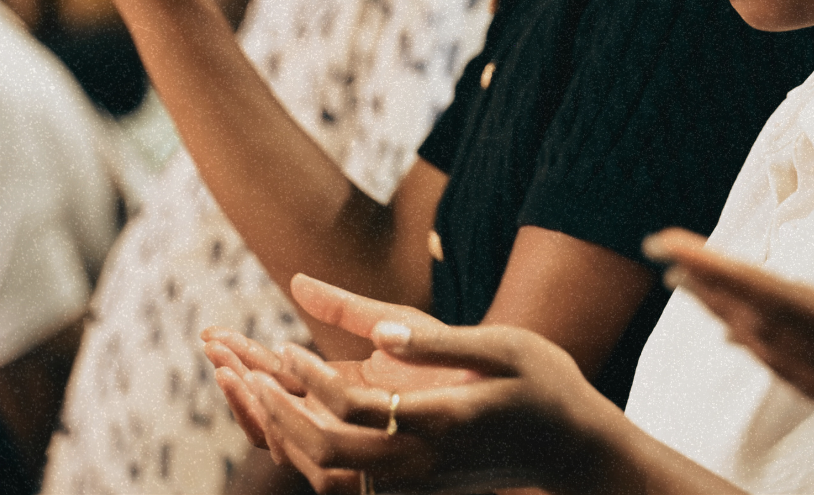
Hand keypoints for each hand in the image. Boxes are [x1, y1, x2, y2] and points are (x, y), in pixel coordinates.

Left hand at [208, 275, 622, 494]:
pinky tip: (288, 413)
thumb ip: (439, 343)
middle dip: (277, 413)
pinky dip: (305, 448)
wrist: (573, 449)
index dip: (310, 378)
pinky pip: (343, 476)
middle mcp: (422, 462)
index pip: (356, 408)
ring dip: (283, 434)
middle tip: (240, 371)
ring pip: (329, 473)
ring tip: (250, 387)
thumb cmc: (546, 385)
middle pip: (326, 453)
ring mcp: (416, 481)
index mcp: (444, 422)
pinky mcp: (411, 485)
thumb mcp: (505, 347)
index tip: (281, 344)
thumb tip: (380, 334)